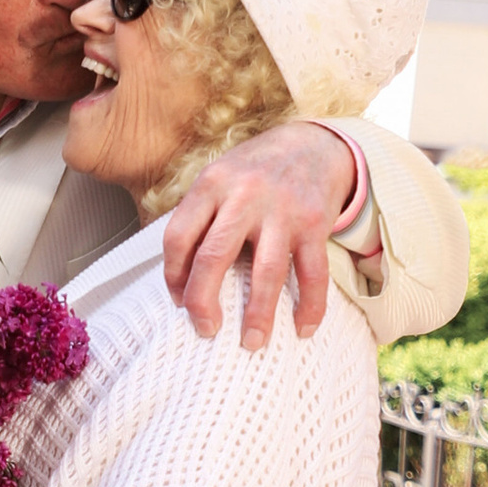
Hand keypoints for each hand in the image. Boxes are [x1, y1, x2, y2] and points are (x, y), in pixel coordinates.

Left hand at [162, 120, 374, 349]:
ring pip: (265, 273)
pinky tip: (304, 328)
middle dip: (204, 302)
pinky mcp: (314, 224)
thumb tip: (180, 279)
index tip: (179, 301)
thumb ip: (199, 217)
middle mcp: (244, 195)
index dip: (173, 275)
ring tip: (252, 342)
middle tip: (205, 329)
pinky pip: (312, 273)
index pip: (178, 236)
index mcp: (211, 184)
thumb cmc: (255, 171)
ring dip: (258, 315)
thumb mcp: (219, 178)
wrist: (314, 144)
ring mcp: (282, 210)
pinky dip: (310, 305)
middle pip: (213, 257)